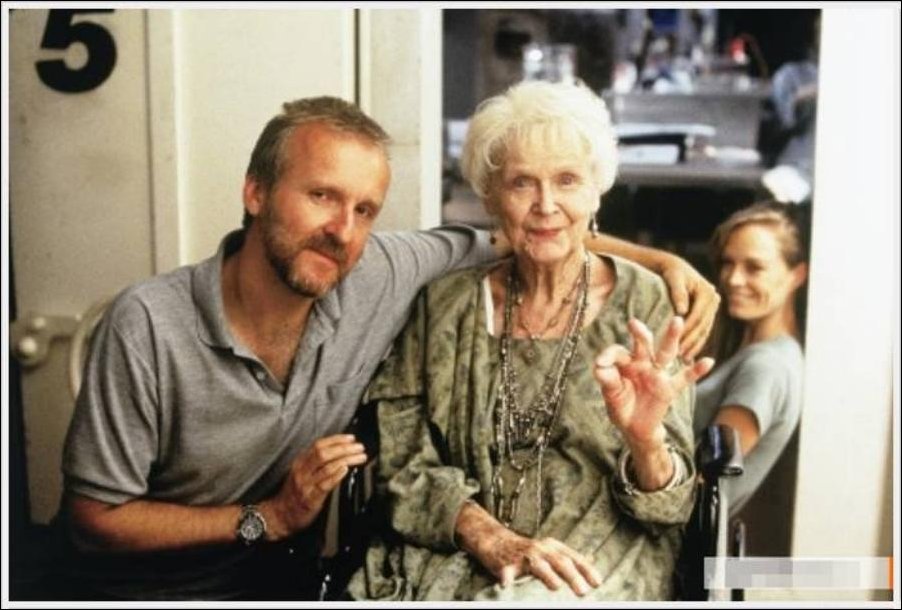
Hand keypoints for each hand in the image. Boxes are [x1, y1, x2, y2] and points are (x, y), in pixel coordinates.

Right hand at [261, 434, 366, 539]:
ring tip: (360, 458)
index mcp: (300, 462)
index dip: (336, 439)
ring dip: (346, 460)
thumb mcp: (302, 472)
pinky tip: (345, 470)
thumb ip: (316, 462)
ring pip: (327, 466)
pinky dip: (336, 475)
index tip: (351, 438)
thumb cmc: (294, 494)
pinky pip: (324, 485)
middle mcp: (302, 470)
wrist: (280, 516)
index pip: (319, 444)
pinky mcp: (310, 499)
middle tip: (359, 447)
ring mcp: (306, 484)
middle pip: (324, 453)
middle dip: (344, 448)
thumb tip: (339, 451)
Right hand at [455, 502, 600, 595]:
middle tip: (583, 592)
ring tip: (556, 587)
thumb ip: (569, 556)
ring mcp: (523, 556)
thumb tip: (592, 559)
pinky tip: (506, 585)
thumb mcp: (550, 550)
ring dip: (547, 575)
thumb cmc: (527, 550)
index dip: (586, 570)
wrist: (496, 541)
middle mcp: (540, 549)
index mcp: (553, 547)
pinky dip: (507, 578)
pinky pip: (507, 572)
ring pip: (538, 565)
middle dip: (572, 576)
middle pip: (559, 561)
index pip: (573, 557)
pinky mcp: (506, 564)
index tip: (597, 583)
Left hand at [593, 317, 713, 449]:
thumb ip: (607, 380)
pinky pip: (685, 378)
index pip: (618, 352)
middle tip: (633, 323)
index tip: (600, 364)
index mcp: (625, 363)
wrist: (634, 429)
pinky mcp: (669, 389)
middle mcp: (643, 364)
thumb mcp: (611, 395)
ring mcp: (658, 374)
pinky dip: (697, 370)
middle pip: (644, 344)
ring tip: (676, 321)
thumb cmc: (621, 406)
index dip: (609, 356)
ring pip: (666, 353)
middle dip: (640, 333)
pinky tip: (708, 361)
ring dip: (671, 337)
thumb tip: (599, 367)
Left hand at [657, 255, 719, 357]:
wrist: (674, 267)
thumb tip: (682, 310)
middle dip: (691, 342)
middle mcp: (714, 299)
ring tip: (684, 359)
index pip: (697, 316)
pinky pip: (704, 331)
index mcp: (707, 292)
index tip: (676, 344)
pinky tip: (689, 355)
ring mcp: (713, 307)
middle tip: (680, 356)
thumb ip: (678, 293)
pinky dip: (697, 343)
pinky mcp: (709, 314)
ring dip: (695, 346)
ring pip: (704, 330)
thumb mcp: (673, 278)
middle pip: (702, 325)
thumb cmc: (670, 272)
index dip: (687, 331)